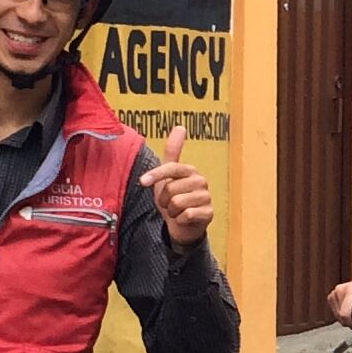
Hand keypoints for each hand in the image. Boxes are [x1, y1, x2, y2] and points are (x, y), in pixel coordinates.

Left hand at [140, 126, 211, 246]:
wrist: (183, 225)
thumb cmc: (174, 198)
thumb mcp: (168, 175)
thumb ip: (173, 151)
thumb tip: (180, 126)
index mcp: (189, 170)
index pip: (171, 167)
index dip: (155, 175)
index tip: (142, 182)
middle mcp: (200, 181)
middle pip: (171, 188)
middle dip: (164, 200)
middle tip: (168, 203)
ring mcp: (206, 197)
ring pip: (177, 202)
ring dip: (171, 211)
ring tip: (176, 211)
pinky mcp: (209, 213)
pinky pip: (186, 214)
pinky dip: (180, 219)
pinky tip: (184, 219)